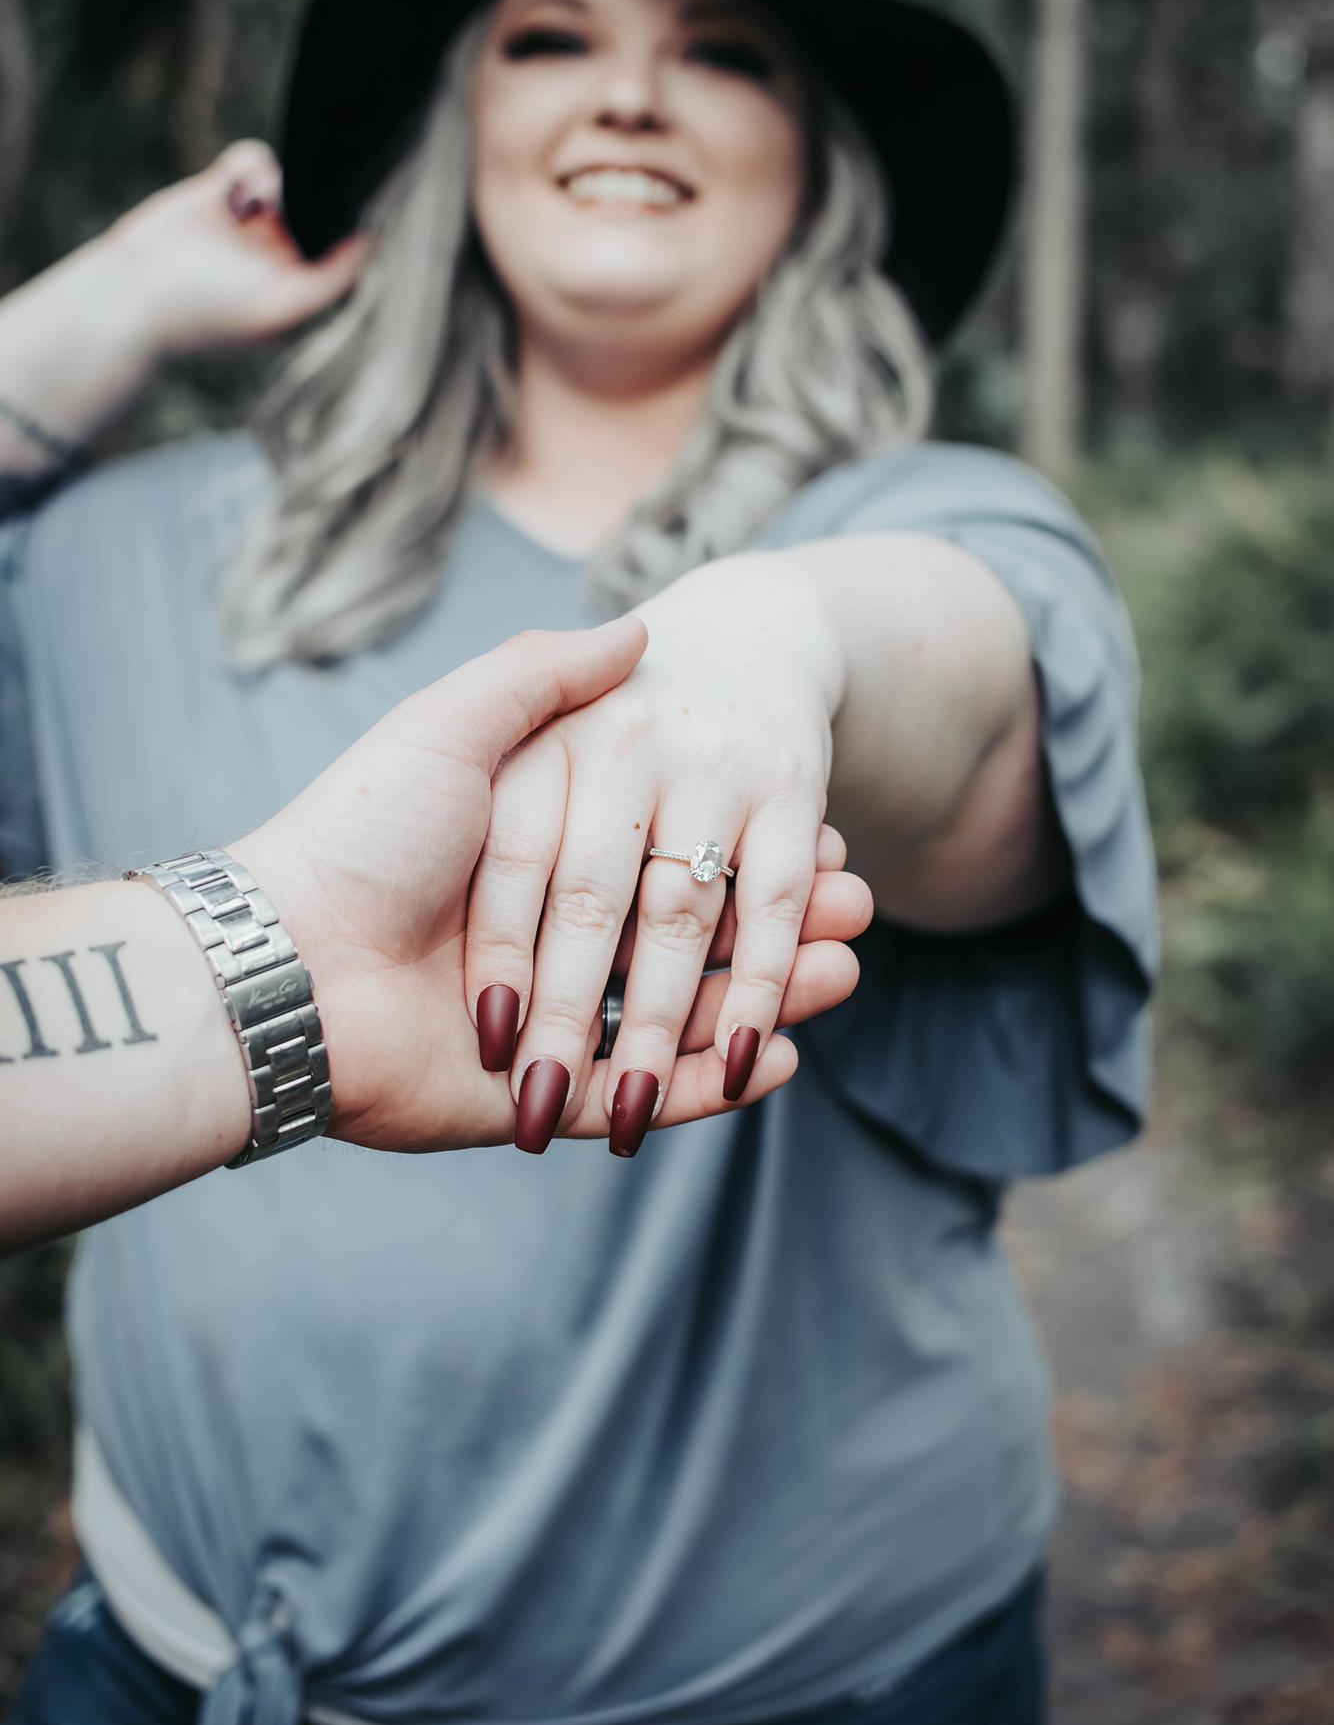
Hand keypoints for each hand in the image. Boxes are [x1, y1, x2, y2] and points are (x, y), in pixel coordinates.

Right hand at [99, 139, 368, 360]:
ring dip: (276, 181)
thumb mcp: (276, 310)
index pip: (346, 246)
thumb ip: (328, 282)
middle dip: (315, 192)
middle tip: (283, 206)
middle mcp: (281, 254)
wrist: (129, 295)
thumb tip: (368, 243)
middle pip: (321, 205)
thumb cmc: (202, 313)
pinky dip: (247, 164)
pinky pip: (251, 162)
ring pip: (290, 178)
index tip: (354, 201)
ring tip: (246, 208)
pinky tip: (228, 190)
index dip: (353, 221)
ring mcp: (251, 222)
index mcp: (301, 285)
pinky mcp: (219, 194)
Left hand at [236, 614, 868, 1155]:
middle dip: (777, 928)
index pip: (668, 854)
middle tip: (857, 913)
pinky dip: (717, 1080)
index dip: (747, 847)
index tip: (822, 839)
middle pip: (691, 936)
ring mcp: (548, 1019)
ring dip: (767, 996)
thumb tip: (636, 632)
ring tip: (844, 973)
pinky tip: (785, 1056)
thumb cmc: (364, 829)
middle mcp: (550, 937)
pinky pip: (646, 1092)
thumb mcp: (453, 725)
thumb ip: (542, 680)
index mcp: (541, 855)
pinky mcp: (539, 1092)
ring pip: (683, 1012)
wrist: (280, 961)